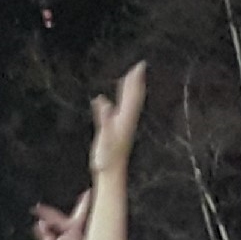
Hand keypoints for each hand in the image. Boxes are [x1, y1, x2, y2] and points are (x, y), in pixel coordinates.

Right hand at [89, 63, 146, 178]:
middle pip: (132, 97)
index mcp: (124, 119)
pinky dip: (110, 104)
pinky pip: (113, 113)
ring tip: (127, 79)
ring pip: (125, 105)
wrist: (110, 173)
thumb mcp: (104, 136)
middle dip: (135, 81)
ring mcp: (119, 126)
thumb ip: (104, 118)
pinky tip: (103, 101)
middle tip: (139, 66)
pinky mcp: (112, 131)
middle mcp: (124, 121)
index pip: (132, 96)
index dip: (135, 81)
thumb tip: (102, 100)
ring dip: (126, 91)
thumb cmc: (107, 158)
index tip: (139, 66)